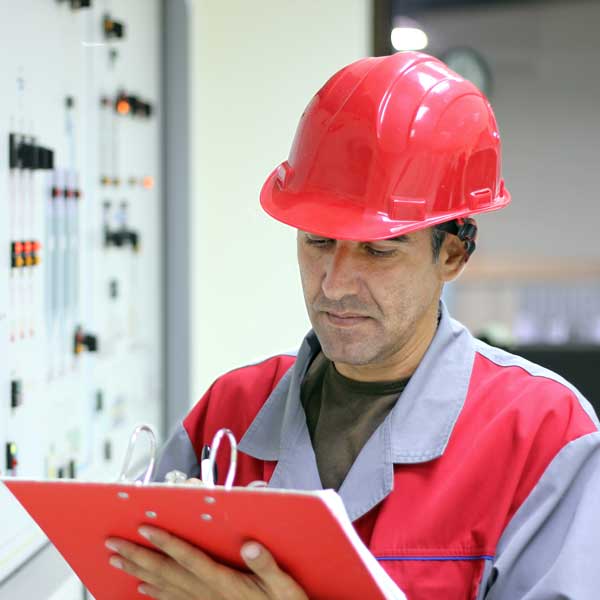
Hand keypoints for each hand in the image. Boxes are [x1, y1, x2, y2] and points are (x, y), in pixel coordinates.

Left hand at [106, 525, 308, 598]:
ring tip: (116, 561)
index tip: (145, 527)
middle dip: (138, 556)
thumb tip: (250, 544)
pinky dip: (154, 593)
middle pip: (166, 572)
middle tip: (112, 543)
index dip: (166, 541)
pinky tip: (142, 588)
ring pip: (163, 586)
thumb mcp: (283, 586)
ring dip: (138, 572)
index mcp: (223, 582)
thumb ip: (266, 565)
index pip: (189, 558)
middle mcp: (207, 593)